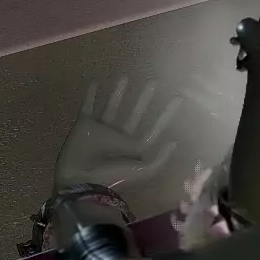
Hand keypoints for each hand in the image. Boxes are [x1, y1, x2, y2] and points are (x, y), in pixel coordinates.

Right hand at [54, 76, 184, 192]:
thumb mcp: (144, 172)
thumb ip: (161, 159)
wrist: (83, 182)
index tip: (177, 98)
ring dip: (119, 92)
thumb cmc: (115, 177)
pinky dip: (90, 94)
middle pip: (135, 114)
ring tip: (126, 76)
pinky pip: (88, 106)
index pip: (155, 128)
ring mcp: (102, 130)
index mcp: (135, 148)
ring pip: (113, 106)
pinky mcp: (84, 125)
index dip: (166, 114)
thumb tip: (174, 141)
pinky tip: (94, 81)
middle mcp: (120, 137)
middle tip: (153, 82)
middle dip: (144, 99)